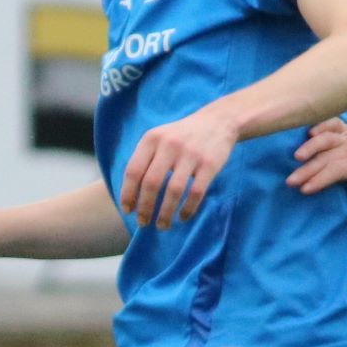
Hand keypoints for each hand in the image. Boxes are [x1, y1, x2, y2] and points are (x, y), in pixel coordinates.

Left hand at [120, 107, 239, 227]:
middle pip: (151, 183)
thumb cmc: (181, 136)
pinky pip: (196, 192)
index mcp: (151, 139)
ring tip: (162, 225)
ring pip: (174, 191)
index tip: (128, 211)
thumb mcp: (159, 138)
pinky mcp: (210, 164)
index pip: (133, 171)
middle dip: (145, 208)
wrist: (218, 121)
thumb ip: (145, 160)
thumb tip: (130, 195)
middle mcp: (169, 145)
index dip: (128, 194)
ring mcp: (191, 154)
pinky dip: (188, 209)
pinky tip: (182, 217)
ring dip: (165, 213)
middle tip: (143, 223)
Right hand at [288, 120, 346, 207]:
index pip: (340, 168)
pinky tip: (306, 133)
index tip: (306, 189)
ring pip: (328, 139)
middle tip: (291, 181)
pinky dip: (320, 125)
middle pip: (328, 156)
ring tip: (294, 159)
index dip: (322, 178)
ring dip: (310, 147)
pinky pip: (333, 124)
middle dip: (308, 169)